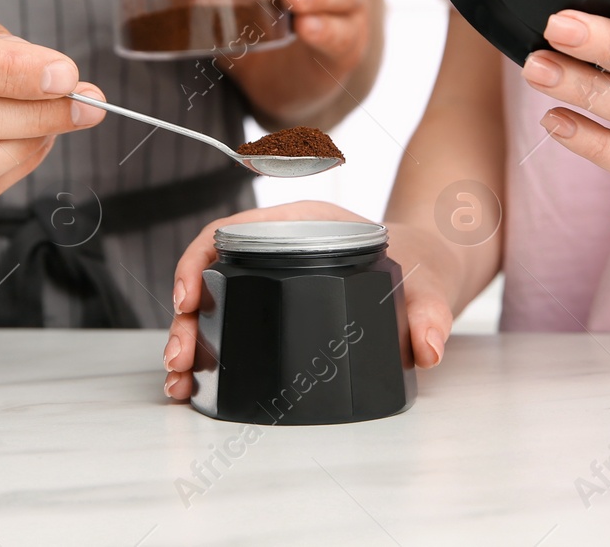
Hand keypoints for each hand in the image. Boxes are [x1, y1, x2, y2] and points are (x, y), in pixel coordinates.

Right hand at [161, 201, 456, 400]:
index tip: (188, 297)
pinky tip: (197, 387)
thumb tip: (429, 347)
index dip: (199, 260)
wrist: (431, 279)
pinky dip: (211, 358)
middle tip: (179, 358)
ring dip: (191, 342)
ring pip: (216, 307)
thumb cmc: (424, 266)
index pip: (232, 230)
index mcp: (304, 223)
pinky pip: (233, 330)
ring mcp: (274, 282)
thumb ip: (430, 312)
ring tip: (179, 383)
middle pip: (213, 276)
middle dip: (188, 318)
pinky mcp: (278, 314)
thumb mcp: (429, 284)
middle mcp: (279, 249)